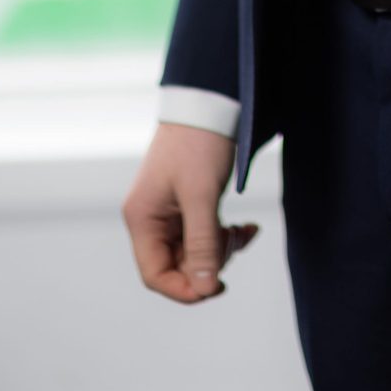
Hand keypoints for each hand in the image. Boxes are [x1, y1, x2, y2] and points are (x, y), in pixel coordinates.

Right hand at [122, 123, 260, 302]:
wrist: (209, 102)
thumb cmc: (198, 142)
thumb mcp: (202, 195)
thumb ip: (202, 244)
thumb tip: (204, 289)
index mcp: (142, 218)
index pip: (155, 274)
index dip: (185, 288)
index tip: (217, 287)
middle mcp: (151, 218)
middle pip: (177, 265)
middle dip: (209, 263)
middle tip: (233, 241)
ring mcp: (169, 212)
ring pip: (195, 252)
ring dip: (221, 248)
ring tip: (242, 230)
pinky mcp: (188, 204)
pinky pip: (206, 235)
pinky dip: (226, 235)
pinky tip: (247, 227)